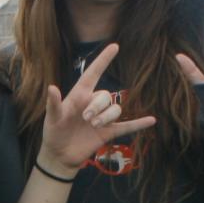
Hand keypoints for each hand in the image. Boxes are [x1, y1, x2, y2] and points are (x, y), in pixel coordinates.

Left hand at [40, 42, 155, 174]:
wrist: (60, 156)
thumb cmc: (53, 133)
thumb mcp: (52, 118)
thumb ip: (54, 104)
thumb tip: (51, 87)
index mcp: (79, 96)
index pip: (93, 74)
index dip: (103, 60)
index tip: (114, 46)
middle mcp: (93, 104)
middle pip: (105, 96)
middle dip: (98, 106)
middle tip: (86, 119)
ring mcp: (102, 118)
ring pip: (115, 110)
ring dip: (107, 117)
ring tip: (94, 126)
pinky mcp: (108, 133)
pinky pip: (127, 126)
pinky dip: (139, 123)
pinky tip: (152, 120)